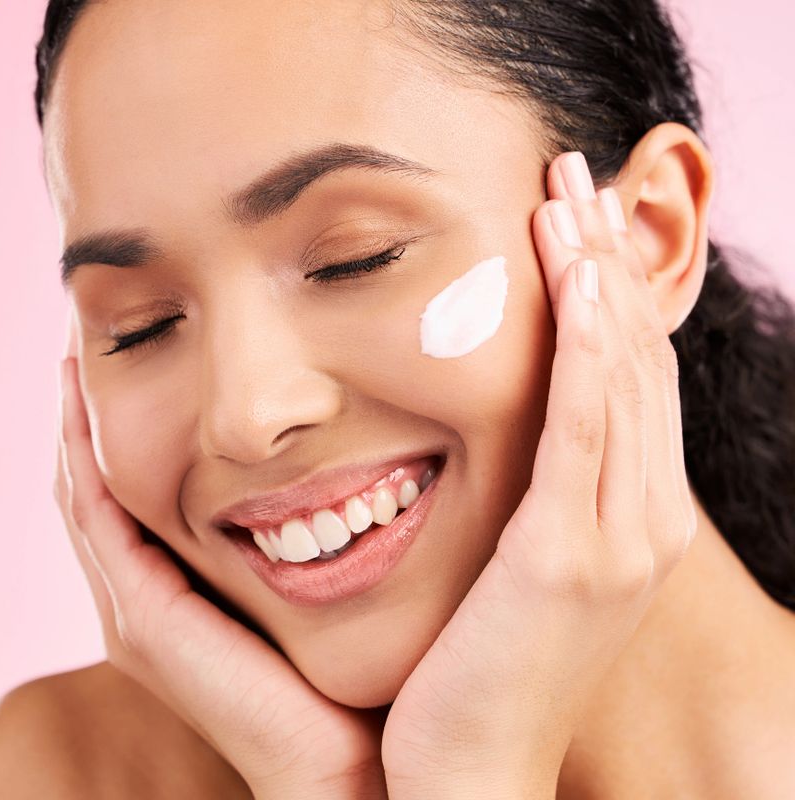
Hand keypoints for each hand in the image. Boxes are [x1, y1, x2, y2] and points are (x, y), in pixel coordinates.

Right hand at [55, 322, 388, 799]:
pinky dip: (84, 461)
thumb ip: (314, 527)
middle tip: (92, 342)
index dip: (131, 425)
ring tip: (79, 356)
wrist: (347, 761)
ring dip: (80, 428)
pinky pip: (99, 520)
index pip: (142, 490)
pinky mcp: (144, 619)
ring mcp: (139, 609)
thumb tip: (353, 448)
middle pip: (102, 486)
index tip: (144, 355)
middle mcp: (150, 595)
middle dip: (94, 417)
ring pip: (89, 495)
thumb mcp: (326, 576)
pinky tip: (84, 403)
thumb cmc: (351, 666)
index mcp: (187, 585)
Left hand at [380, 151, 696, 798]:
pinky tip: (574, 274)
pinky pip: (586, 423)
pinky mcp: (569, 552)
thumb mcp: (530, 564)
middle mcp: (645, 519)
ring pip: (619, 375)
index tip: (576, 221)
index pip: (629, 377)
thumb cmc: (487, 663)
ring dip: (596, 278)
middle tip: (576, 177)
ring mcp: (619, 537)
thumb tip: (527, 430)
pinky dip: (585, 342)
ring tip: (568, 194)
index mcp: (634, 518)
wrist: (472, 768)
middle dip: (608, 260)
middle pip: (633, 359)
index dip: (610, 291)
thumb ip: (547, 496)